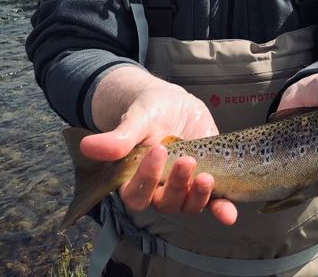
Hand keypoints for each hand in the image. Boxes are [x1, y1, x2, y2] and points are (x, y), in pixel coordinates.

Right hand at [80, 66, 237, 224]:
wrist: (175, 103)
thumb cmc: (150, 110)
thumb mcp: (138, 117)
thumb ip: (119, 137)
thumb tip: (88, 147)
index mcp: (135, 178)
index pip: (135, 193)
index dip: (146, 179)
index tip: (157, 151)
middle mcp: (159, 189)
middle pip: (164, 203)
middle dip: (176, 184)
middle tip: (186, 160)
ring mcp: (184, 187)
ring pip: (187, 205)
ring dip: (198, 196)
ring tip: (206, 176)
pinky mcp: (207, 180)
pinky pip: (214, 203)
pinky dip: (222, 209)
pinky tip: (228, 214)